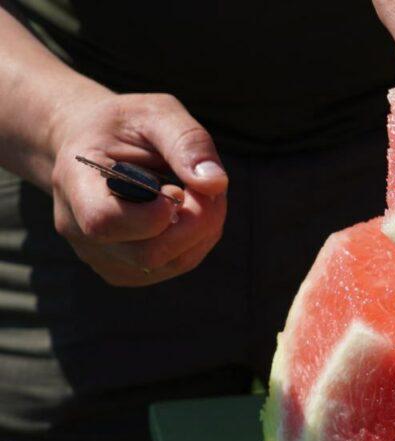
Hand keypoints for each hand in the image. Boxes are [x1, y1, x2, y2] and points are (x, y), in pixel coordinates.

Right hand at [49, 93, 228, 285]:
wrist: (95, 147)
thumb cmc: (125, 126)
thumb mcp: (155, 113)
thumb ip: (186, 141)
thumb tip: (215, 184)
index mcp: (74, 184)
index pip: (104, 222)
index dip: (152, 216)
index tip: (177, 189)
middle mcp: (79, 230)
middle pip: (147, 253)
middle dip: (194, 222)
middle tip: (204, 187)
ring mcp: (102, 256)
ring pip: (169, 263)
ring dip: (202, 230)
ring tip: (198, 193)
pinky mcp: (126, 269)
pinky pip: (175, 265)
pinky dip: (197, 240)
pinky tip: (190, 212)